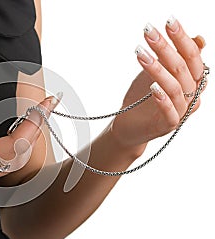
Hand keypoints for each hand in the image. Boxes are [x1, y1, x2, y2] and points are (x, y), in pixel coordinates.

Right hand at [0, 88, 59, 204]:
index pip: (12, 145)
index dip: (31, 125)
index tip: (43, 106)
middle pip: (19, 154)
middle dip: (36, 129)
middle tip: (46, 105)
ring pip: (13, 161)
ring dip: (28, 138)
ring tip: (35, 117)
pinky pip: (2, 163)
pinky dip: (16, 146)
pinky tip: (15, 134)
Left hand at [110, 17, 205, 152]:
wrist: (129, 126)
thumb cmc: (143, 98)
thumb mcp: (158, 74)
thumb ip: (175, 58)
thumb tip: (199, 39)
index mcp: (192, 80)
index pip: (192, 56)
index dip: (181, 38)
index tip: (168, 21)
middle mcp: (191, 95)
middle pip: (184, 68)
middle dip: (167, 47)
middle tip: (149, 32)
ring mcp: (181, 111)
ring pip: (176, 87)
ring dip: (157, 69)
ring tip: (140, 54)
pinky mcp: (168, 125)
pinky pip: (170, 112)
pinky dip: (162, 99)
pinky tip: (152, 87)